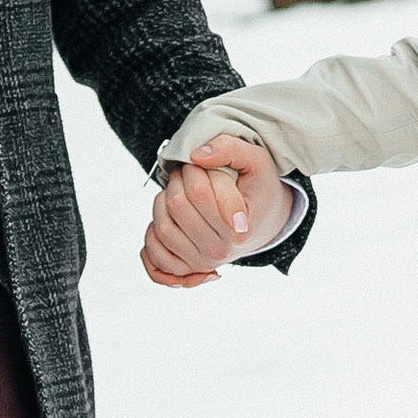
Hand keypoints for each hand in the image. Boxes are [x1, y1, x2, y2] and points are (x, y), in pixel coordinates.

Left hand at [141, 134, 294, 287]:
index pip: (198, 191)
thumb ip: (231, 149)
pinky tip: (168, 215)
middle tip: (188, 172)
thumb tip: (196, 155)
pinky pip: (154, 252)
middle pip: (176, 205)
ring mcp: (201, 262)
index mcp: (238, 228)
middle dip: (178, 180)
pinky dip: (153, 232)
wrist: (264, 225)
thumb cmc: (258, 191)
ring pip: (161, 226)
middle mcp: (220, 250)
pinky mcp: (186, 268)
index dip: (194, 169)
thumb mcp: (258, 161)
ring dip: (163, 200)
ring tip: (179, 190)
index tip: (202, 162)